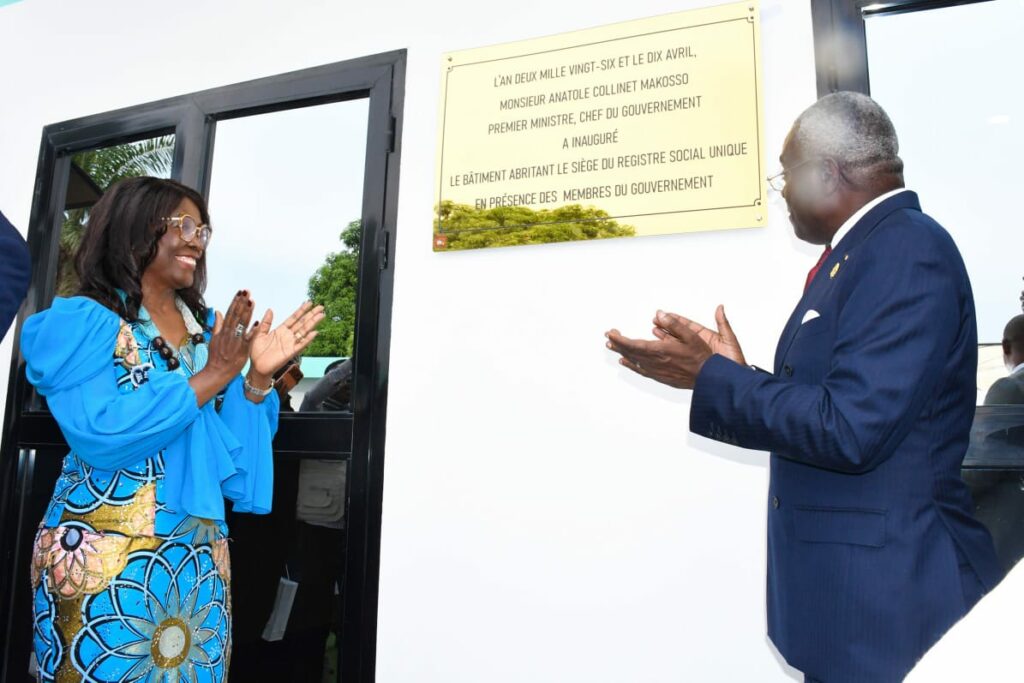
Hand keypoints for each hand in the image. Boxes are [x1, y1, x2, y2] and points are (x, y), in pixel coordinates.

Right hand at [188, 291, 255, 405]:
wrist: (217, 371)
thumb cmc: (216, 356)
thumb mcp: (214, 339)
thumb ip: (218, 325)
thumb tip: (218, 311)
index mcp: (223, 330)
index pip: (230, 312)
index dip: (235, 302)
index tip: (240, 292)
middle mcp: (229, 334)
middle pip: (236, 315)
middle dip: (242, 303)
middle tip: (247, 292)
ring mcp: (236, 341)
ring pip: (242, 324)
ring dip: (247, 312)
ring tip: (252, 301)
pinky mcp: (242, 349)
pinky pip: (249, 338)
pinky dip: (253, 330)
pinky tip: (258, 321)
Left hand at [249, 301, 325, 377]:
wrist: (257, 367)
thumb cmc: (256, 352)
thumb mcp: (259, 334)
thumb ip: (266, 322)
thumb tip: (270, 309)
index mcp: (281, 330)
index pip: (294, 318)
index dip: (301, 310)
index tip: (309, 302)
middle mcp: (288, 335)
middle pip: (302, 322)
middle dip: (311, 314)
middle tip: (321, 307)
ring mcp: (291, 343)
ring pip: (304, 331)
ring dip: (313, 323)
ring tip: (321, 315)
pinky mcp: (291, 352)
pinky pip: (301, 344)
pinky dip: (308, 339)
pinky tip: (315, 332)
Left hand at [605, 312, 714, 389]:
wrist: (709, 379)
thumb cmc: (701, 357)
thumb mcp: (691, 336)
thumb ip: (674, 324)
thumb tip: (659, 314)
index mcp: (661, 351)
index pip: (634, 344)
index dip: (620, 340)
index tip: (611, 334)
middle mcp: (656, 362)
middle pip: (631, 352)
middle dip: (618, 344)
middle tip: (609, 337)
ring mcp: (657, 371)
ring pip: (634, 361)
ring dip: (622, 353)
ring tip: (613, 346)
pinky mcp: (660, 377)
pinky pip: (641, 370)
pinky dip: (631, 365)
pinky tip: (625, 362)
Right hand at [653, 305, 745, 365]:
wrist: (733, 379)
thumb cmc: (734, 360)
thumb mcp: (729, 339)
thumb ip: (723, 323)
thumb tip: (720, 308)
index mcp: (707, 336)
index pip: (688, 325)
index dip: (676, 320)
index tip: (666, 314)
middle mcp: (699, 345)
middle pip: (679, 333)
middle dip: (667, 327)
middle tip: (656, 320)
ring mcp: (694, 355)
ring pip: (676, 345)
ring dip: (665, 338)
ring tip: (654, 331)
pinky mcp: (692, 365)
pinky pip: (678, 357)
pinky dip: (669, 353)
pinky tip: (660, 349)